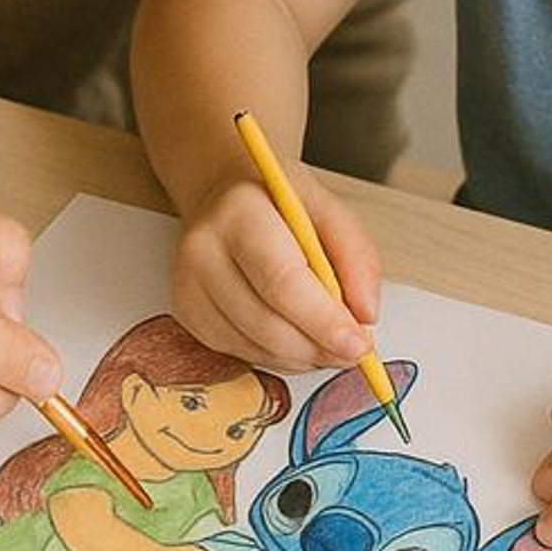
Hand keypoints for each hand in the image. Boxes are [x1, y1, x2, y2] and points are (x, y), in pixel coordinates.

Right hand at [171, 172, 381, 369]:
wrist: (223, 194)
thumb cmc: (278, 204)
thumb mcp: (329, 212)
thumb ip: (357, 259)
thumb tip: (365, 316)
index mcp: (240, 214)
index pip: (282, 281)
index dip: (323, 321)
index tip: (358, 345)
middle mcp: (204, 250)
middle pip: (266, 323)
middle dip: (318, 347)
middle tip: (354, 351)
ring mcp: (188, 285)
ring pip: (254, 346)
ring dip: (303, 356)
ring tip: (328, 340)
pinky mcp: (186, 313)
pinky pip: (240, 354)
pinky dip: (278, 356)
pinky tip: (295, 336)